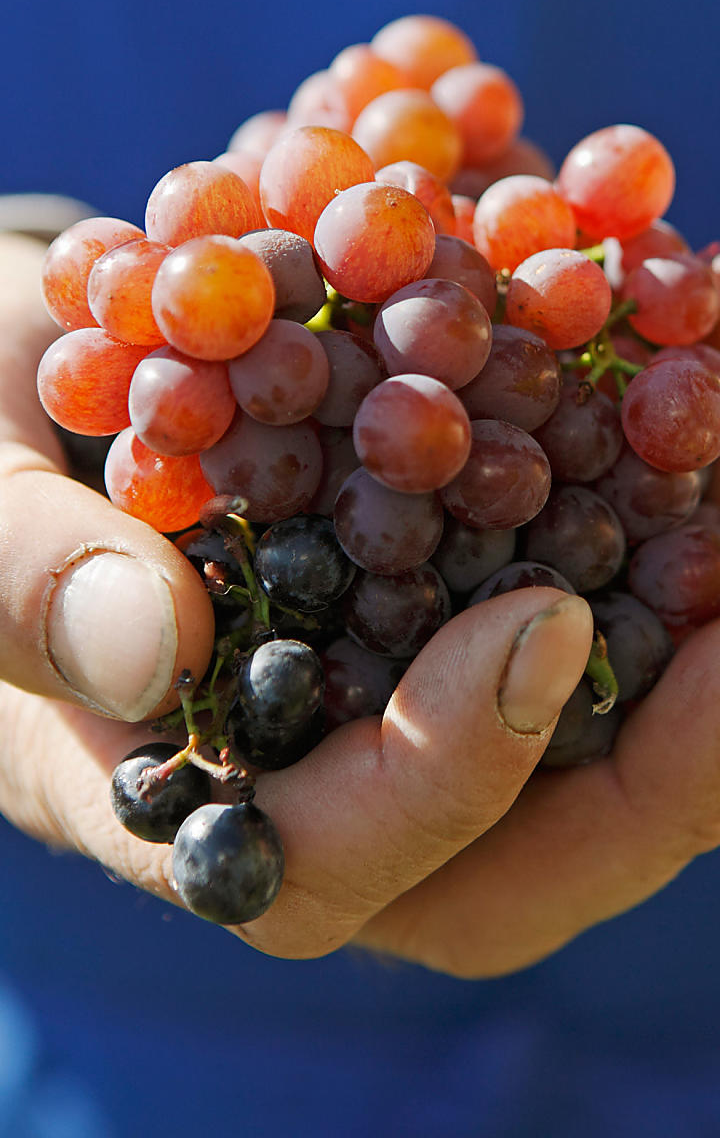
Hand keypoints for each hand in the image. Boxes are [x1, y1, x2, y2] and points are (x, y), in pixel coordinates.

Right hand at [1, 230, 716, 979]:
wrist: (40, 367)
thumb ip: (18, 581)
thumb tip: (147, 647)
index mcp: (165, 790)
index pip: (313, 864)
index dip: (437, 780)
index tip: (537, 633)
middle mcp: (300, 776)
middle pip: (492, 860)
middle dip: (643, 781)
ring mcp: (381, 699)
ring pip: (567, 763)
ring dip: (686, 679)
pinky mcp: (441, 610)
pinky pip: (576, 622)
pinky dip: (660, 564)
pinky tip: (708, 469)